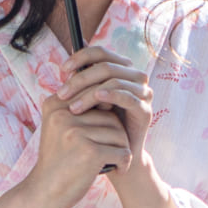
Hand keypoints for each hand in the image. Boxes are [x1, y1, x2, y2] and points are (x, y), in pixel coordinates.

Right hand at [26, 89, 132, 207]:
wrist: (43, 192)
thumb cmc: (58, 159)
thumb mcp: (60, 127)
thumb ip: (78, 108)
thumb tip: (111, 90)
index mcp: (55, 105)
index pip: (95, 96)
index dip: (107, 116)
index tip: (105, 135)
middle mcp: (63, 115)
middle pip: (110, 115)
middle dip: (117, 134)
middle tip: (114, 150)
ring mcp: (75, 132)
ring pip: (119, 133)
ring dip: (122, 149)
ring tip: (115, 160)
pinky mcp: (89, 152)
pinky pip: (122, 151)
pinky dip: (124, 162)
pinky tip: (118, 169)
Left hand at [58, 43, 157, 159]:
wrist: (114, 155)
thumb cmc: (99, 125)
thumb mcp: (88, 101)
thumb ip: (82, 84)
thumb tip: (67, 68)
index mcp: (121, 70)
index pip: (101, 53)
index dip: (81, 57)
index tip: (62, 70)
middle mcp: (135, 77)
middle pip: (106, 66)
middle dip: (80, 79)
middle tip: (62, 94)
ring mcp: (143, 93)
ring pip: (114, 80)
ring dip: (89, 92)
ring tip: (73, 107)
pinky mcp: (145, 110)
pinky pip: (128, 96)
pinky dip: (111, 95)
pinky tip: (97, 99)